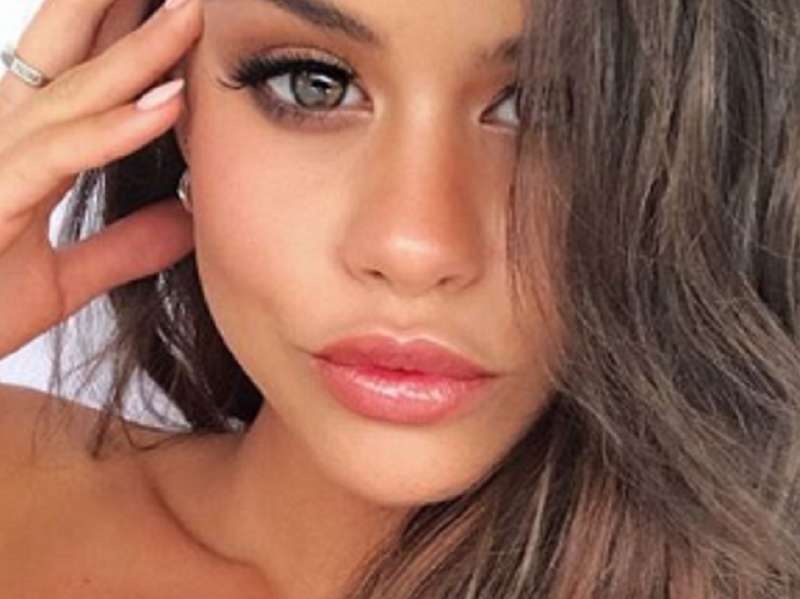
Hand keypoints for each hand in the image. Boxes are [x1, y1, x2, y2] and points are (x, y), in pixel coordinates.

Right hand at [0, 0, 201, 358]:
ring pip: (73, 90)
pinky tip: (168, 102)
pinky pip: (59, 152)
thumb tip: (187, 220)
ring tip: (192, 12)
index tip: (176, 9)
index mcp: (24, 149)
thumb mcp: (62, 278)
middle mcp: (6, 138)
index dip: (128, 34)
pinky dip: (115, 128)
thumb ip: (124, 246)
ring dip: (138, 50)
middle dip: (118, 7)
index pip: (83, 76)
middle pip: (68, 54)